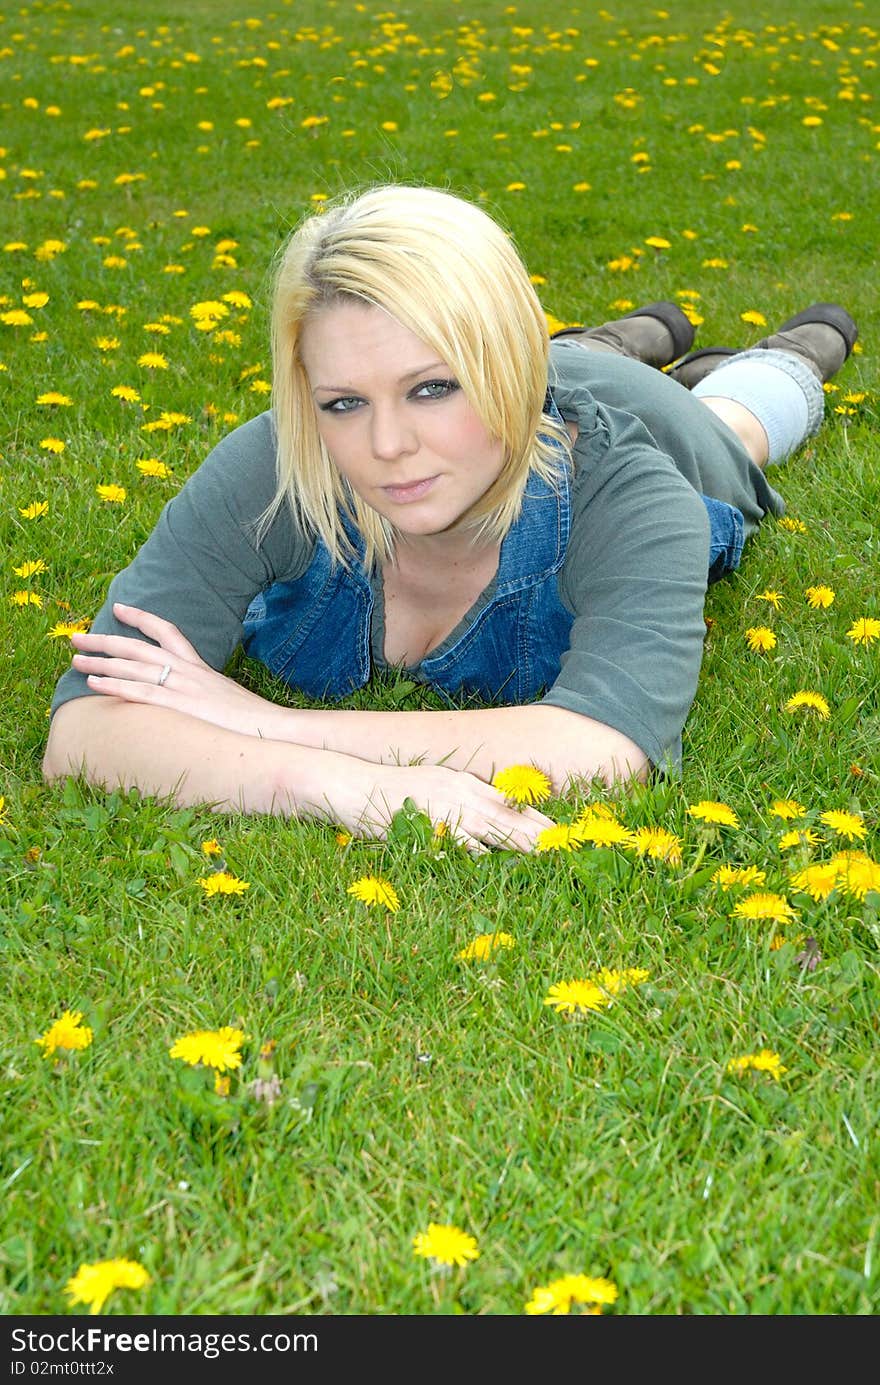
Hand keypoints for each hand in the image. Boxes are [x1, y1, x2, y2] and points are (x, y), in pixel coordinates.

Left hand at [70, 603, 287, 739]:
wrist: (271, 727)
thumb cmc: (251, 719)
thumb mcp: (224, 697)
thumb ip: (204, 692)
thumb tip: (193, 698)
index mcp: (198, 666)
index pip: (166, 631)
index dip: (141, 618)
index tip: (118, 608)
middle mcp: (187, 670)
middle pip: (138, 648)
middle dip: (104, 640)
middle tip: (75, 637)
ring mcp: (183, 687)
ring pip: (133, 668)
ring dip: (100, 663)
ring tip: (74, 661)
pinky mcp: (180, 707)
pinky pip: (140, 692)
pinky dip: (115, 685)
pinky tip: (95, 683)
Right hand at [312, 759, 555, 853]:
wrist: (354, 784)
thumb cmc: (392, 793)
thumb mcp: (434, 789)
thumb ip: (460, 803)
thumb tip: (482, 827)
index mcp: (465, 784)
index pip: (511, 803)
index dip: (537, 818)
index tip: (560, 832)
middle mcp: (463, 792)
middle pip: (511, 815)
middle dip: (541, 832)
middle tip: (567, 846)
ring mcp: (448, 808)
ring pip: (495, 828)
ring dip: (522, 843)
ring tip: (547, 855)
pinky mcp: (430, 822)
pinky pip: (462, 841)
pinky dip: (481, 852)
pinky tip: (498, 862)